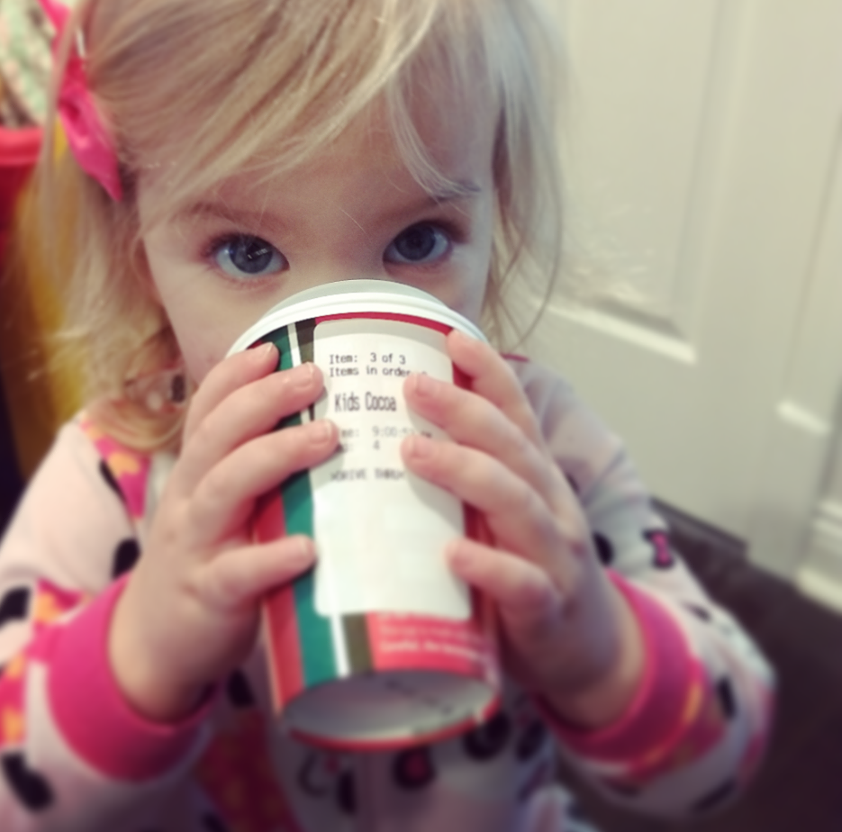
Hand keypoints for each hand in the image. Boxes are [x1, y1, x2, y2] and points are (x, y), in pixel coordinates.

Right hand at [108, 343, 337, 721]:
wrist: (154, 644)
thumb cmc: (208, 560)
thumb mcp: (221, 508)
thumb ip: (259, 474)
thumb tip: (334, 428)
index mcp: (196, 473)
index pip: (206, 410)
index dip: (234, 375)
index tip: (273, 349)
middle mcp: (190, 499)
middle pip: (218, 435)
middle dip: (263, 400)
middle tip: (315, 376)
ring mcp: (196, 545)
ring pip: (226, 487)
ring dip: (275, 456)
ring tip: (326, 437)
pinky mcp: (209, 596)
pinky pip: (238, 573)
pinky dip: (271, 557)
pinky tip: (308, 547)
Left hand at [400, 331, 643, 729]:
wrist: (590, 651)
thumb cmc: (531, 571)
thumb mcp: (506, 516)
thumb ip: (469, 482)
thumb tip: (397, 437)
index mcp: (537, 480)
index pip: (516, 415)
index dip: (489, 373)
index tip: (453, 337)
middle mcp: (552, 505)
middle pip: (511, 446)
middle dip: (463, 410)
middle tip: (412, 385)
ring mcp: (555, 555)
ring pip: (516, 501)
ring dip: (464, 471)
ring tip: (411, 451)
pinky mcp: (548, 609)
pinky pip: (521, 584)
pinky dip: (488, 566)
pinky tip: (451, 553)